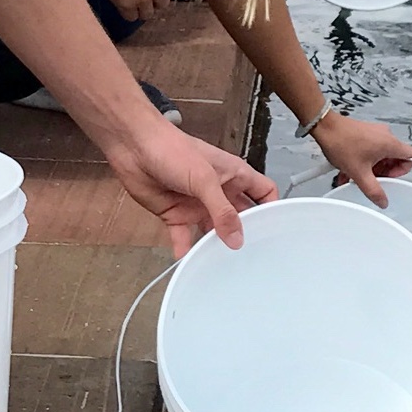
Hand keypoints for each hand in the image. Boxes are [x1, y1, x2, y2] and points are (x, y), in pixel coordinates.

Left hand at [105, 114, 274, 252]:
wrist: (133, 145)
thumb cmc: (172, 149)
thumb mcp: (204, 179)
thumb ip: (222, 210)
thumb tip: (238, 239)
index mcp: (233, 175)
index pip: (263, 193)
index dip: (272, 209)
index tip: (278, 231)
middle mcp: (219, 192)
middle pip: (240, 217)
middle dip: (245, 234)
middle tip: (254, 259)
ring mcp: (197, 204)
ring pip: (213, 231)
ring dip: (216, 246)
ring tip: (225, 267)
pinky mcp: (175, 214)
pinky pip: (183, 237)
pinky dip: (185, 249)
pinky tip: (186, 262)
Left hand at [311, 112, 411, 202]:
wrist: (325, 127)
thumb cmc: (341, 143)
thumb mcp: (359, 173)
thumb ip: (373, 191)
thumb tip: (383, 201)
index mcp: (390, 144)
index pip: (411, 157)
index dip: (402, 171)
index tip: (388, 178)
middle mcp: (385, 136)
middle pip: (395, 158)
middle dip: (384, 172)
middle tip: (372, 179)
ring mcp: (375, 133)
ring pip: (382, 155)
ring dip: (372, 167)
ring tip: (357, 175)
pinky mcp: (365, 133)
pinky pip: (371, 149)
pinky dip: (365, 160)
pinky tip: (351, 169)